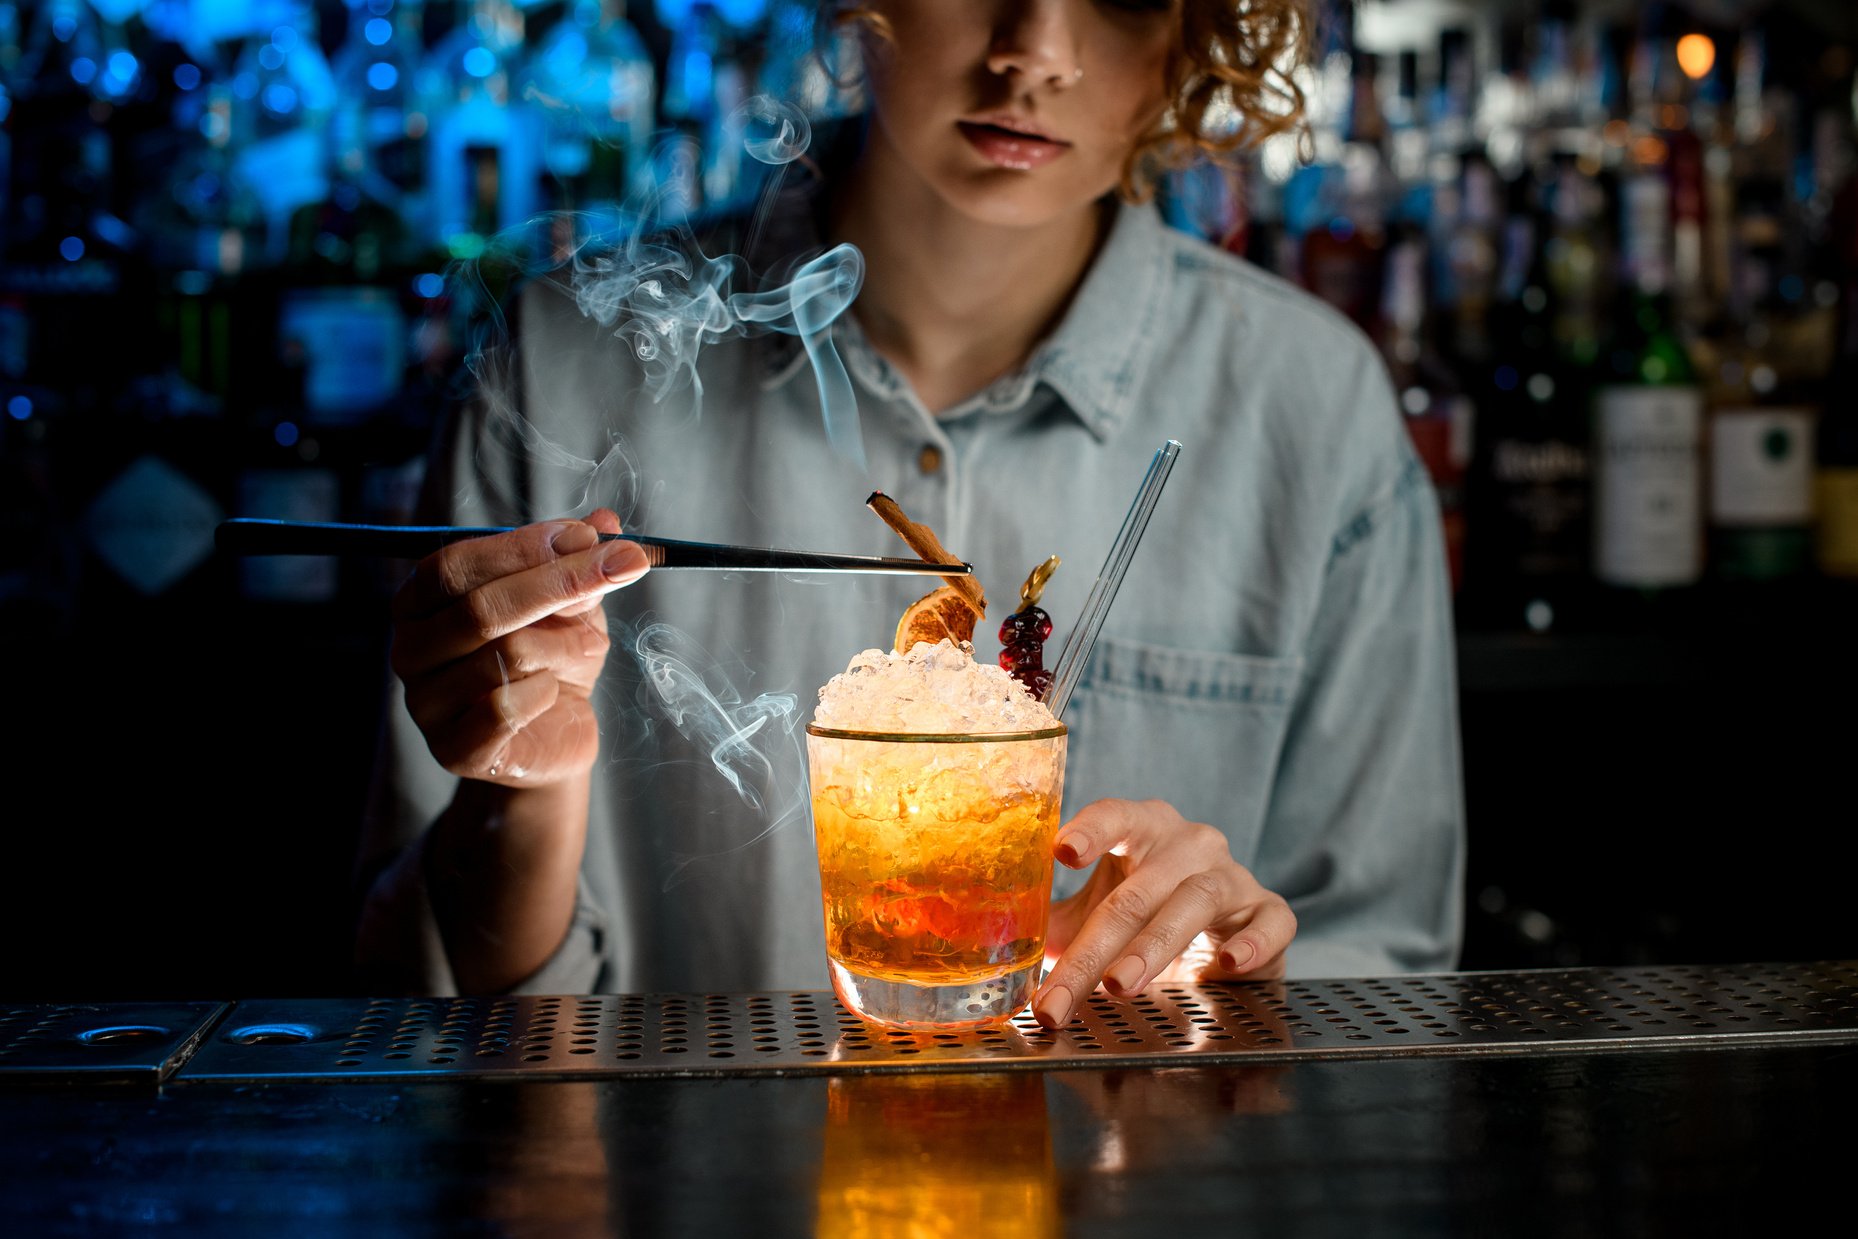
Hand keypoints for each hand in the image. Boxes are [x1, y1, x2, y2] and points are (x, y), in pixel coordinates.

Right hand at [389, 509, 648, 787]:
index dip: (523, 547)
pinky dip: (548, 692)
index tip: (588, 536)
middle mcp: (410, 649)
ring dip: (567, 647)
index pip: (455, 564)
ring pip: (506, 656)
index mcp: (421, 601)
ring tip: (585, 653)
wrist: (552, 738)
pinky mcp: (452, 751)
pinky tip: (553, 694)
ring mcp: (424, 703)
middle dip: (561, 582)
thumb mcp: (569, 603)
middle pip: (479, 608)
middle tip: (627, 564)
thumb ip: (577, 561)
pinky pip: (507, 708)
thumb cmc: (550, 659)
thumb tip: (606, 522)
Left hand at [1033, 798, 1296, 1028]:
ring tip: (1121, 984)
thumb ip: (1057, 925)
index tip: (1061, 853)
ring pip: (1194, 903)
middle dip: (1095, 950)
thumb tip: (998, 953)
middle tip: (1062, 992)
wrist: (1220, 947)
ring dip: (1154, 947)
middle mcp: (1189, 844)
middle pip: (1139, 889)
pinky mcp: (1269, 913)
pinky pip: (1269, 921)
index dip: (1090, 830)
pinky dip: (1251, 942)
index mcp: (1142, 829)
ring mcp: (1233, 876)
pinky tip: (1228, 965)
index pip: (1116, 815)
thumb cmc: (1146, 919)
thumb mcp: (1096, 915)